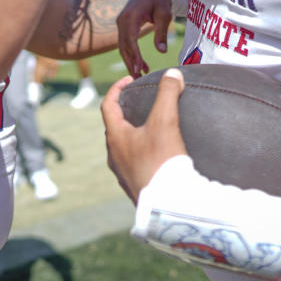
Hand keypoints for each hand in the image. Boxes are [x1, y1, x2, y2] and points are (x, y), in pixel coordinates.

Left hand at [100, 69, 187, 201]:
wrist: (167, 206)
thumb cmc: (161, 161)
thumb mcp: (165, 121)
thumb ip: (168, 94)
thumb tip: (173, 73)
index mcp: (115, 137)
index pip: (107, 105)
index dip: (116, 88)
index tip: (130, 79)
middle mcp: (114, 156)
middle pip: (115, 127)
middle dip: (127, 111)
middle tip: (143, 101)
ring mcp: (123, 174)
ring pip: (124, 147)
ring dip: (135, 133)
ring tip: (154, 127)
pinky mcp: (136, 187)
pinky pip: (134, 164)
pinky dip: (143, 152)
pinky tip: (160, 155)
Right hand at [116, 0, 172, 76]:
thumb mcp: (164, 13)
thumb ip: (162, 32)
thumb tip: (161, 51)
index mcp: (130, 16)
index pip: (130, 40)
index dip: (135, 56)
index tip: (140, 69)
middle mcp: (122, 20)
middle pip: (123, 47)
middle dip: (131, 64)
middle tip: (138, 80)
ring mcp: (121, 23)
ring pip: (123, 47)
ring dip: (131, 62)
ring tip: (140, 76)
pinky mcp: (124, 26)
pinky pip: (125, 43)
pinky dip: (131, 55)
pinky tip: (141, 65)